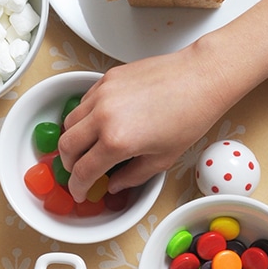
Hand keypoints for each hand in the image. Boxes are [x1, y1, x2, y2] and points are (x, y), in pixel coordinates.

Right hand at [56, 42, 231, 201]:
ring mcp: (103, 94)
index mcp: (117, 141)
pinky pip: (83, 102)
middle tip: (80, 171)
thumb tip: (114, 184)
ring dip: (73, 140)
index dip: (78, 187)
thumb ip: (132, 176)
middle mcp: (103, 116)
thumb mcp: (162, 159)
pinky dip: (83, 117)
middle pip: (66, 147)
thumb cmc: (190, 115)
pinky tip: (98, 124)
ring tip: (87, 147)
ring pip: (69, 122)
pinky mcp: (107, 79)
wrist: (201, 77)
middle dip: (69, 165)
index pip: (83, 171)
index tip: (81, 191)